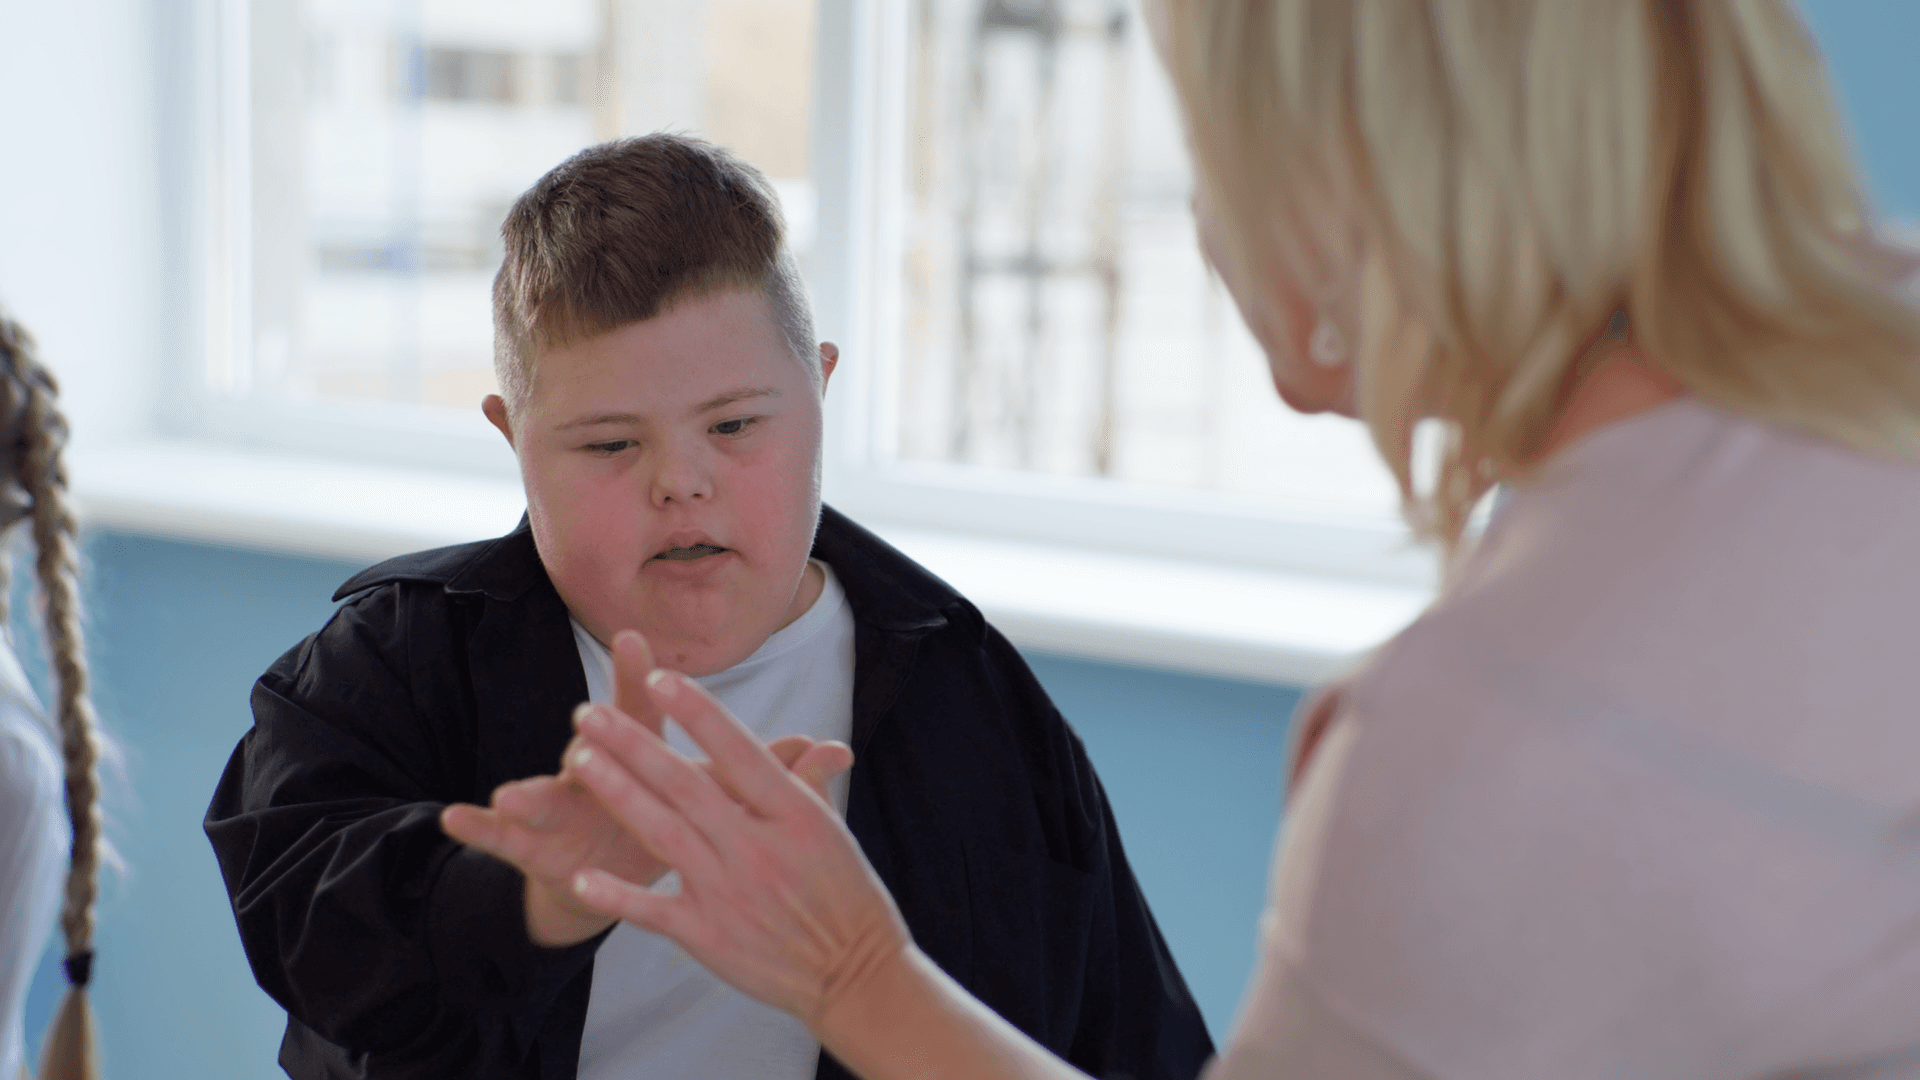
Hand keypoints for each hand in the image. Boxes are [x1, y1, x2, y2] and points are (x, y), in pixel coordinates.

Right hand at [441, 630, 847, 945]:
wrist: (615, 877)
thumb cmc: (674, 822)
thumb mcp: (723, 801)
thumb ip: (775, 775)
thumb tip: (838, 749)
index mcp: (648, 757)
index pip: (648, 713)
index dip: (644, 681)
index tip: (637, 637)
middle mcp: (602, 771)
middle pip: (596, 749)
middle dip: (592, 735)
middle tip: (584, 713)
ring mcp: (564, 806)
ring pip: (545, 795)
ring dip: (527, 794)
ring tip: (505, 795)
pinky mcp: (536, 845)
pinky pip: (504, 841)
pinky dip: (480, 832)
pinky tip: (453, 820)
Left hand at [563, 669, 901, 1029]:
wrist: (856, 974)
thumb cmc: (848, 898)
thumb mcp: (833, 832)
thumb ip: (808, 786)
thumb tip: (821, 744)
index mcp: (794, 814)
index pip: (738, 750)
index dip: (697, 712)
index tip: (658, 678)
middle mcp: (758, 846)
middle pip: (686, 784)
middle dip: (634, 743)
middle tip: (590, 712)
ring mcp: (730, 891)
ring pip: (663, 832)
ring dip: (618, 793)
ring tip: (580, 761)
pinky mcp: (709, 936)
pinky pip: (653, 911)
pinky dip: (617, 895)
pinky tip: (581, 878)